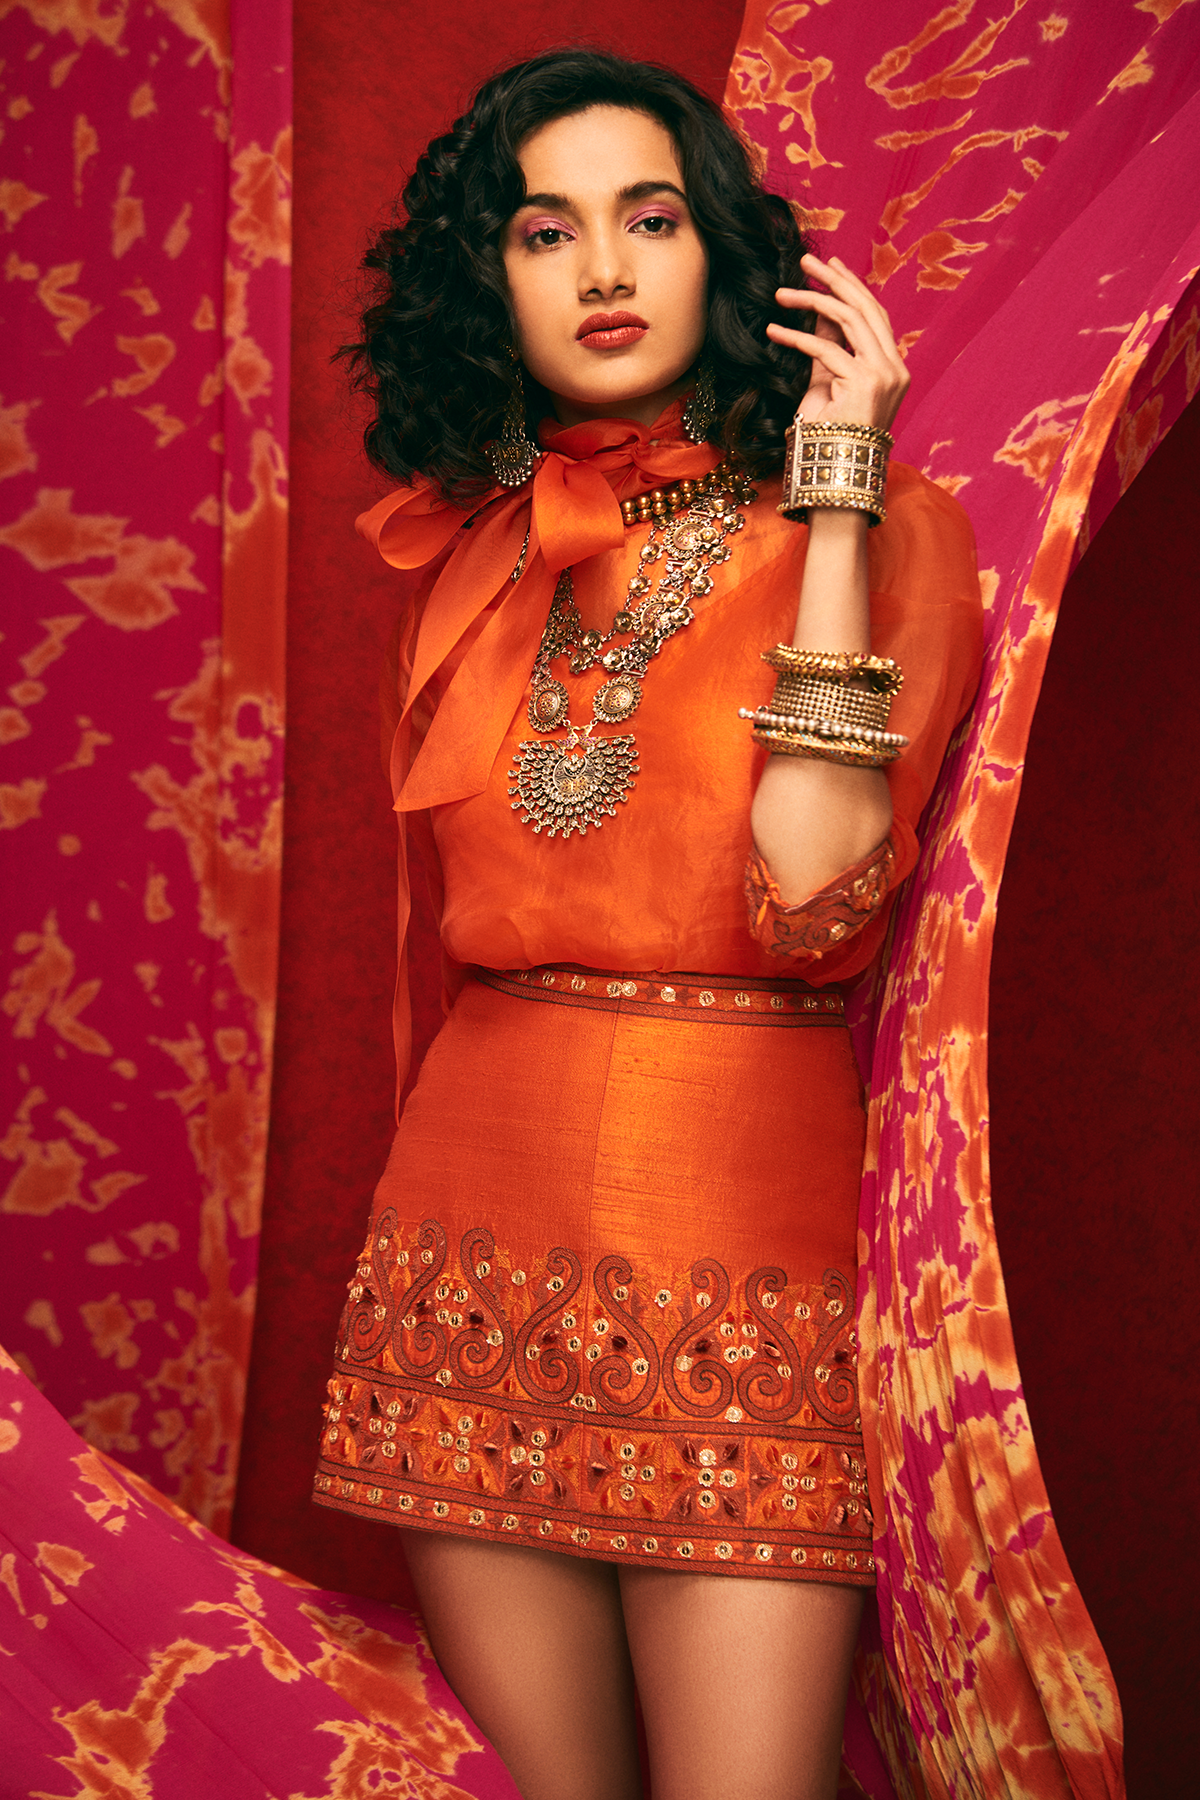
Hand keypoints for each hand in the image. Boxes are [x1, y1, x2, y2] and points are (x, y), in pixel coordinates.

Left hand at [767, 253, 908, 432]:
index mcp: (892, 367)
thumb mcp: (828, 381)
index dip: (852, 286)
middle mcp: (894, 367)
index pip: (873, 315)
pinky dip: (797, 337)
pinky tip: (774, 331)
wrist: (835, 470)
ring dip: (812, 301)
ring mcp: (883, 374)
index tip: (829, 265)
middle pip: (864, 308)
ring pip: (848, 320)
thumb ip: (828, 345)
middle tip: (806, 262)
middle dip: (834, 280)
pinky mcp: (863, 383)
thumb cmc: (830, 432)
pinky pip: (826, 349)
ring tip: (782, 294)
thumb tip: (819, 308)